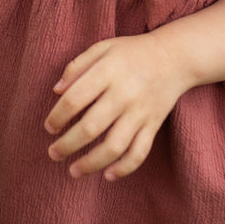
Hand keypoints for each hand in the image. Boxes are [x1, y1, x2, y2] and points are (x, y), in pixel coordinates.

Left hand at [43, 33, 190, 180]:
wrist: (175, 57)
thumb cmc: (132, 52)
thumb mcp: (102, 48)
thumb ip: (77, 66)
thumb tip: (56, 91)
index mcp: (107, 72)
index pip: (74, 99)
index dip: (57, 116)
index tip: (49, 127)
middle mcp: (124, 95)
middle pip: (91, 127)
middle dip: (67, 145)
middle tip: (53, 153)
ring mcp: (140, 113)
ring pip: (114, 146)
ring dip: (91, 163)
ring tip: (73, 171)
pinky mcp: (153, 125)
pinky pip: (139, 152)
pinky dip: (124, 168)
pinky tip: (108, 176)